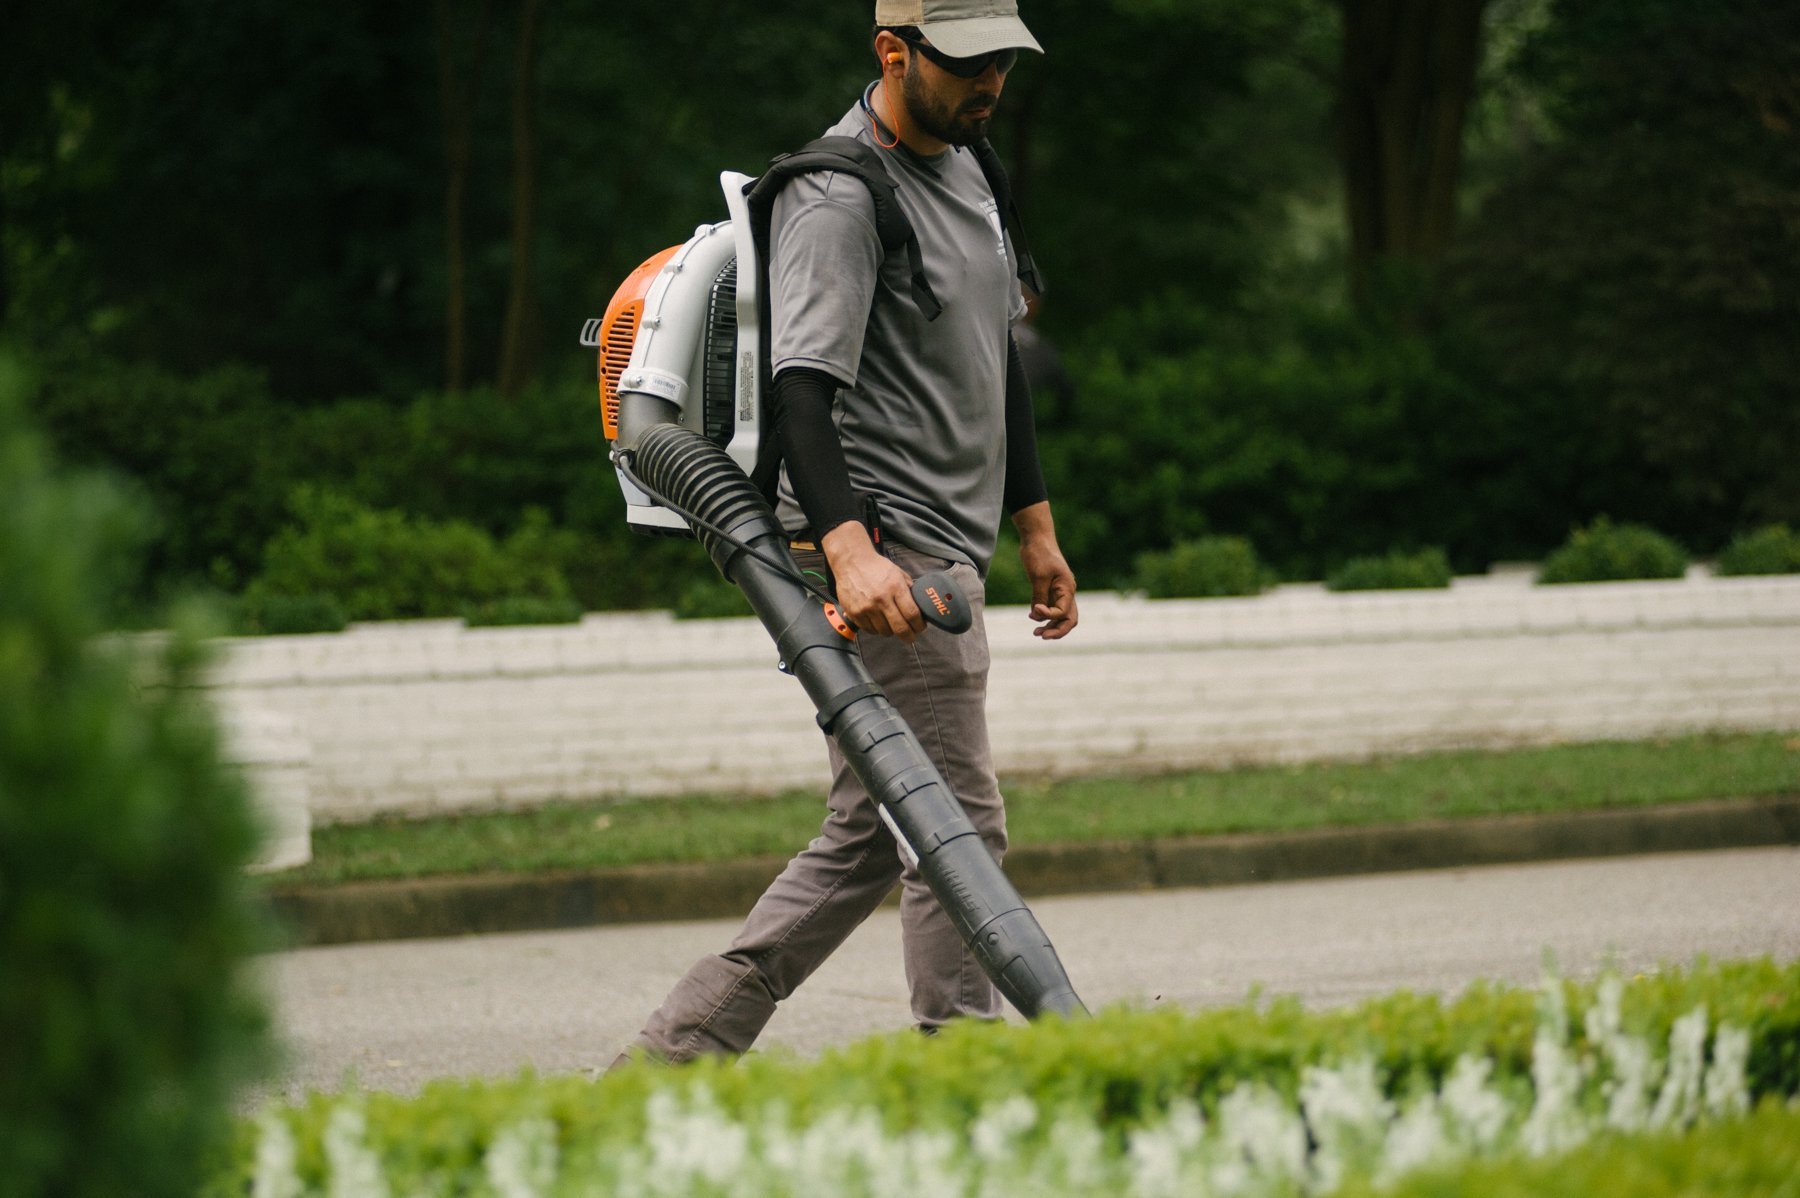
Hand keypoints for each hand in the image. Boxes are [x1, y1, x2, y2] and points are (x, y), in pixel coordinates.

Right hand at [821, 522, 924, 640]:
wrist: (851, 562)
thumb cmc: (876, 567)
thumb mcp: (898, 573)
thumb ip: (909, 589)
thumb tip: (920, 606)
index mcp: (895, 587)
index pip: (912, 614)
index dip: (919, 625)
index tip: (920, 627)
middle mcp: (881, 599)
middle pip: (900, 628)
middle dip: (908, 636)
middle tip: (910, 637)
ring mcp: (866, 607)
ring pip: (884, 631)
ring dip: (891, 631)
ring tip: (891, 624)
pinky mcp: (854, 613)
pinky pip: (870, 630)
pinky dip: (876, 629)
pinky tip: (877, 621)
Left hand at [1013, 501, 1078, 639]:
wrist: (1036, 538)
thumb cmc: (1039, 554)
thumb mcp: (1038, 576)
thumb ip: (1039, 597)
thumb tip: (1037, 615)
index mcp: (1068, 588)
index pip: (1063, 612)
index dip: (1048, 615)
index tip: (1034, 609)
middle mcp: (1067, 592)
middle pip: (1069, 619)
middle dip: (1057, 630)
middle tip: (1040, 636)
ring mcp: (1059, 591)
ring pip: (1060, 616)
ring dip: (1050, 625)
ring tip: (1035, 632)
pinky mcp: (1050, 589)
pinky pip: (1051, 608)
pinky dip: (1044, 615)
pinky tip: (1032, 617)